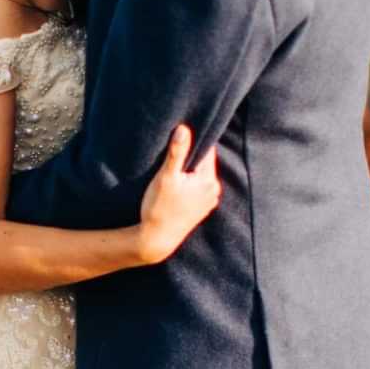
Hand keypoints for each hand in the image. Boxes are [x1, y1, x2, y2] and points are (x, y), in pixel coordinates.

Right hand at [137, 125, 220, 261]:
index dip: (194, 141)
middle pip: (204, 163)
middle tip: (174, 151)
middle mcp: (213, 190)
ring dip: (189, 171)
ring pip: (200, 176)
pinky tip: (176, 187)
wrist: (156, 239)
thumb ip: (176, 152)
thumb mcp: (166, 177)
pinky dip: (189, 184)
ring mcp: (209, 202)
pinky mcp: (201, 210)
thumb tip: (184, 129)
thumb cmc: (159, 207)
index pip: (207, 150)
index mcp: (208, 180)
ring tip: (174, 170)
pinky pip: (198, 189)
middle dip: (191, 157)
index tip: (182, 137)